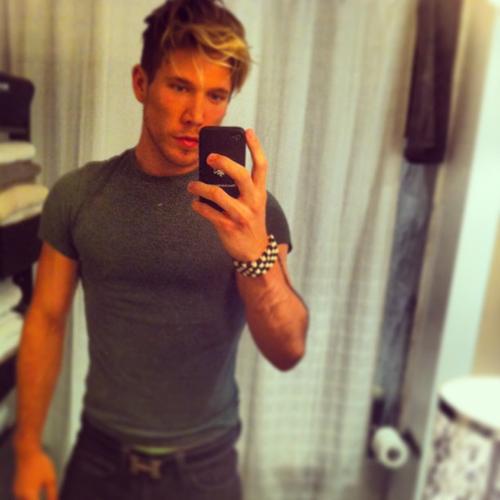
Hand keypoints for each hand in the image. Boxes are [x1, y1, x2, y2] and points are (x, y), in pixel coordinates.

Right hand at [13, 448, 57, 499]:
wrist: (28, 453)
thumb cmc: (40, 465)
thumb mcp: (50, 479)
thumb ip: (52, 493)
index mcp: (29, 495)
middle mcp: (20, 495)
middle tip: (49, 499)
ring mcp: (17, 492)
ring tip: (41, 497)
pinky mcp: (16, 489)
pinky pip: (23, 498)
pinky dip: (30, 498)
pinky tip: (36, 496)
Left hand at [187, 129, 268, 261]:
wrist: (254, 251)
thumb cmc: (250, 221)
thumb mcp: (253, 202)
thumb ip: (242, 187)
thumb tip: (217, 169)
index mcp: (260, 192)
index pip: (261, 165)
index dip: (255, 147)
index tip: (247, 131)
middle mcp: (253, 201)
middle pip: (240, 174)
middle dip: (224, 162)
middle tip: (209, 157)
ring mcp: (241, 215)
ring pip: (218, 194)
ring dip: (200, 186)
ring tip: (191, 185)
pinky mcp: (228, 227)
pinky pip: (208, 212)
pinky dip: (198, 206)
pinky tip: (195, 203)